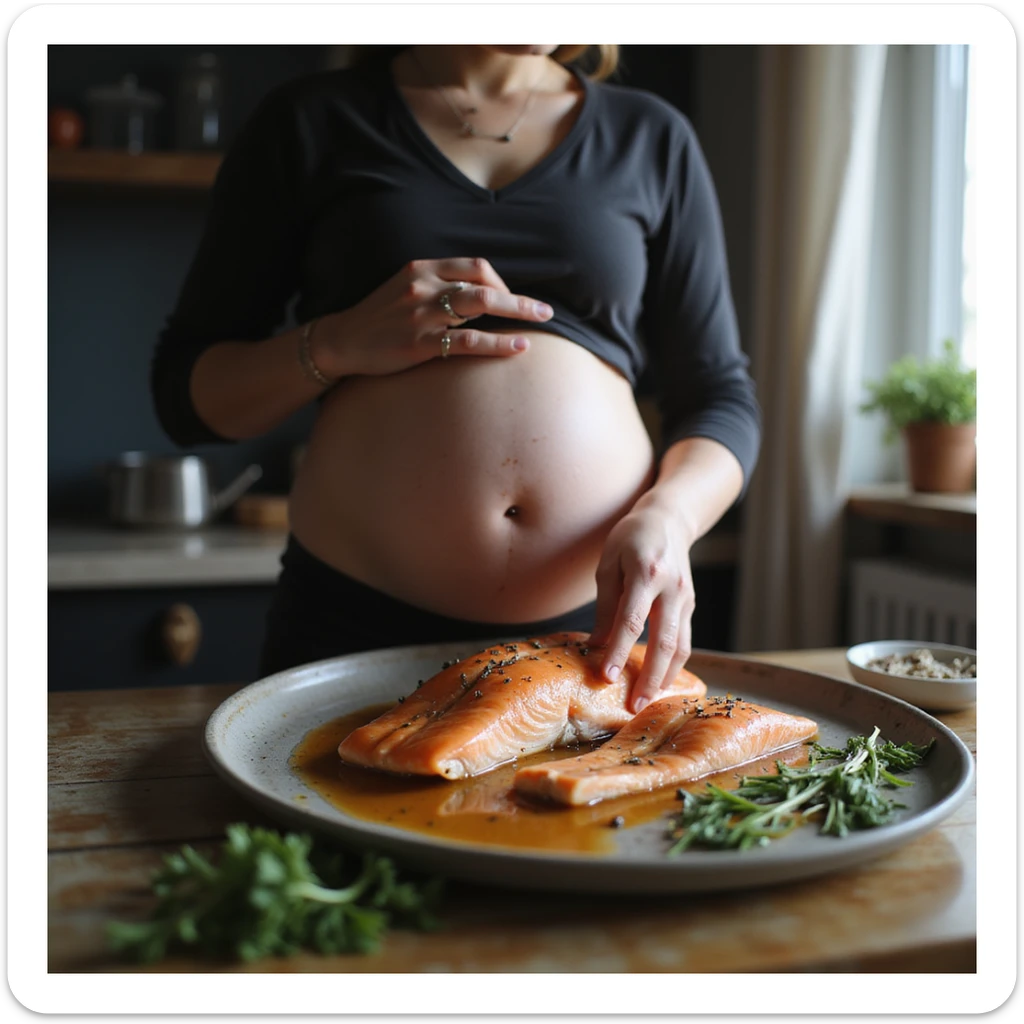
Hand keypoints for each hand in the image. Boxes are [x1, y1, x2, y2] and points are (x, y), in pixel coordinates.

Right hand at [311, 257, 553, 377]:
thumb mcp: (406, 291)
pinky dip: (498, 343)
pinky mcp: (419, 344)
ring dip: (517, 311)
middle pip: (484, 282)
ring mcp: (421, 314)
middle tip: (545, 311)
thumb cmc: (379, 319)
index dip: (501, 281)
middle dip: (519, 297)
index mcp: (421, 268)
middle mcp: (423, 285)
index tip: (513, 300)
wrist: (341, 342)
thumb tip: (481, 298)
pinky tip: (519, 347)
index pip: (474, 266)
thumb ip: (438, 287)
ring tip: (541, 321)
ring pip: (480, 305)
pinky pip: (468, 340)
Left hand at [589, 500, 696, 712]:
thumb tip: (596, 645)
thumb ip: (604, 605)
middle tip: (635, 705)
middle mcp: (672, 588)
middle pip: (664, 641)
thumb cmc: (631, 539)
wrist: (669, 520)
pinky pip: (685, 640)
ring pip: (681, 646)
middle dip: (649, 677)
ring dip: (665, 677)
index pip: (631, 621)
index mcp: (646, 573)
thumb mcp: (608, 564)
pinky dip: (673, 664)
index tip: (606, 677)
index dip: (618, 651)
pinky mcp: (691, 606)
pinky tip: (660, 680)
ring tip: (648, 701)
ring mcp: (686, 598)